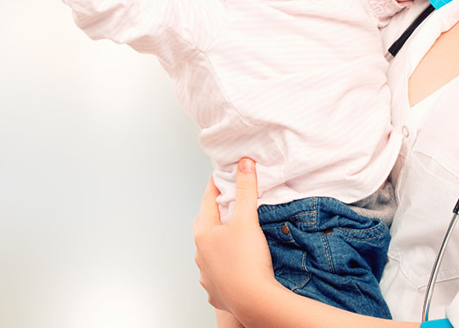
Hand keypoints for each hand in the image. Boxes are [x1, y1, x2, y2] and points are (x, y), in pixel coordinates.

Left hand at [194, 159, 281, 317]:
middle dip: (218, 211)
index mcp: (203, 232)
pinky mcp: (216, 289)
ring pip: (212, 248)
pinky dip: (226, 261)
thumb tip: (244, 164)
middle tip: (232, 201)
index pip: (208, 199)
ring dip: (222, 238)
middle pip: (207, 223)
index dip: (217, 184)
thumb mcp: (247, 218)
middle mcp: (200, 252)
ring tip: (237, 232)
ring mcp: (206, 272)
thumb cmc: (246, 261)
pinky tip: (237, 260)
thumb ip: (246, 189)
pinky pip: (218, 270)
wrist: (252, 300)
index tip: (223, 175)